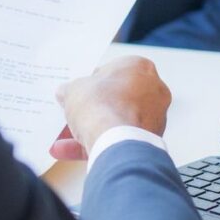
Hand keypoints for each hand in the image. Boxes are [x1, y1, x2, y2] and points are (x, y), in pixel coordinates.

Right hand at [50, 56, 171, 160]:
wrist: (116, 140)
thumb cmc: (101, 105)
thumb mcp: (74, 90)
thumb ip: (71, 90)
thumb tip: (66, 93)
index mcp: (139, 67)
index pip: (115, 71)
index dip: (94, 82)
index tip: (80, 90)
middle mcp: (153, 90)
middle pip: (118, 98)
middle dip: (94, 108)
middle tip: (75, 113)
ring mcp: (154, 117)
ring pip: (118, 122)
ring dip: (91, 129)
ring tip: (65, 139)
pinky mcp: (149, 140)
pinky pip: (120, 140)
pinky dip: (97, 144)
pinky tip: (69, 151)